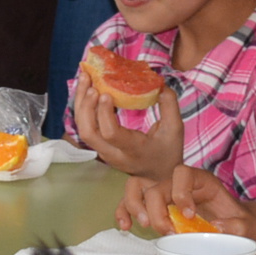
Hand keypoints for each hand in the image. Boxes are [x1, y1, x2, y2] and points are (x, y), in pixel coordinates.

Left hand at [68, 75, 184, 179]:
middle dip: (85, 106)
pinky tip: (86, 89)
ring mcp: (103, 152)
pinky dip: (83, 107)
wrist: (157, 175)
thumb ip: (169, 106)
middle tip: (90, 82)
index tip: (105, 93)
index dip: (104, 113)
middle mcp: (114, 154)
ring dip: (80, 104)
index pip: (111, 134)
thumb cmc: (167, 152)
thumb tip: (159, 83)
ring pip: (82, 130)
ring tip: (84, 79)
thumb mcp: (175, 130)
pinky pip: (85, 127)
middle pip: (88, 133)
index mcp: (134, 150)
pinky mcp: (99, 146)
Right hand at [116, 165, 255, 242]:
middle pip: (157, 185)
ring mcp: (164, 194)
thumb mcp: (249, 226)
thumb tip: (216, 227)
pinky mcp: (155, 207)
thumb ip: (239, 227)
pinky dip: (125, 212)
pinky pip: (132, 203)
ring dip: (135, 206)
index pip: (183, 174)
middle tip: (167, 231)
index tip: (188, 216)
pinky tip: (126, 227)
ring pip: (138, 187)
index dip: (181, 193)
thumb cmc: (240, 223)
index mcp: (202, 181)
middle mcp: (179, 183)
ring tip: (144, 226)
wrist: (235, 227)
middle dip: (156, 208)